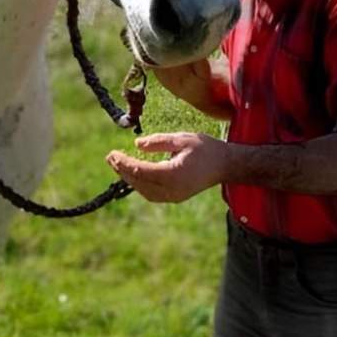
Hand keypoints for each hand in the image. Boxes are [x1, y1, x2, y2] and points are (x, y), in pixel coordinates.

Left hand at [106, 131, 228, 203]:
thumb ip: (159, 142)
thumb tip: (137, 144)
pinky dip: (140, 184)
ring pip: (144, 191)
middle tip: (110, 157)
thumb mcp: (182, 139)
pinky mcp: (175, 197)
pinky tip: (133, 174)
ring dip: (129, 178)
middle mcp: (171, 189)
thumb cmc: (206, 149)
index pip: (141, 171)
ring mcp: (173, 196)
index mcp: (173, 174)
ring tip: (118, 165)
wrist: (226, 165)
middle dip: (123, 170)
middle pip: (139, 182)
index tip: (112, 154)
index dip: (124, 163)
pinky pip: (152, 194)